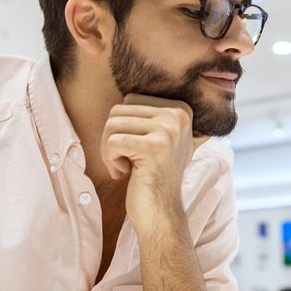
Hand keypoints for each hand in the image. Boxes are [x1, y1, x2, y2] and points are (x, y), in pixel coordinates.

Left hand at [101, 94, 208, 225]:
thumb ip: (153, 113)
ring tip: (123, 166)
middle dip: (112, 137)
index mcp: (182, 109)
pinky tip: (123, 173)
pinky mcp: (154, 148)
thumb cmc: (153, 175)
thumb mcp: (161, 139)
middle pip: (119, 110)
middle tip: (125, 161)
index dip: (123, 125)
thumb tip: (136, 77)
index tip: (135, 149)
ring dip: (108, 150)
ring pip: (112, 124)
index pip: (130, 99)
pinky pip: (112, 141)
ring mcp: (168, 131)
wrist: (161, 213)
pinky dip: (109, 159)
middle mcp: (179, 116)